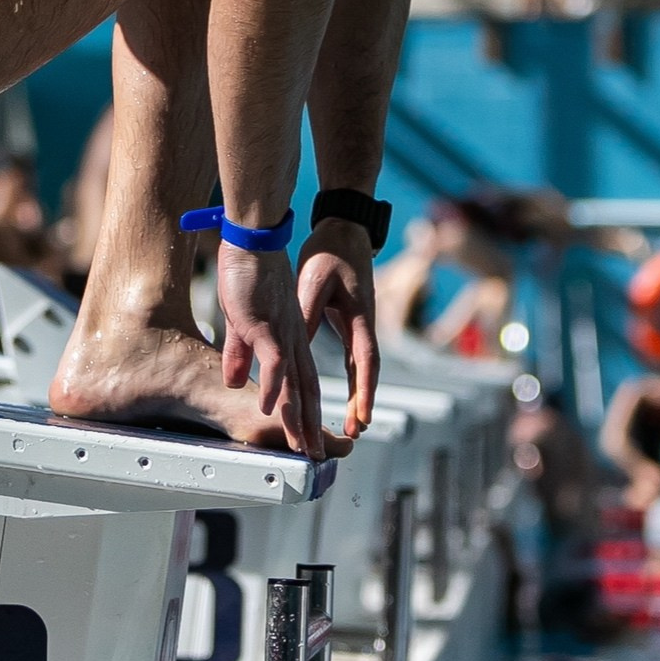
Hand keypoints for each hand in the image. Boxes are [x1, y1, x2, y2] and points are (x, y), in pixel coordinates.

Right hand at [217, 241, 324, 458]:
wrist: (252, 240)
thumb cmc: (247, 274)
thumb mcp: (242, 322)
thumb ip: (240, 352)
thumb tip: (233, 379)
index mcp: (288, 339)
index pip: (301, 383)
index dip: (306, 413)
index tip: (307, 439)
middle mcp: (292, 340)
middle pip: (305, 390)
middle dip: (309, 426)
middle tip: (315, 456)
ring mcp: (281, 333)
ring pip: (294, 382)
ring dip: (298, 416)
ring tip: (302, 446)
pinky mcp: (265, 324)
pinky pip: (273, 360)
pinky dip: (272, 385)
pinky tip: (271, 407)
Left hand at [297, 219, 378, 437]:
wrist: (343, 227)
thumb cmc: (330, 250)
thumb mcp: (314, 281)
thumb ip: (306, 314)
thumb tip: (293, 348)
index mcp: (360, 316)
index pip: (366, 361)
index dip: (364, 391)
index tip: (362, 417)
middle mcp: (364, 324)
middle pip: (366, 371)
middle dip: (362, 402)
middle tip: (355, 433)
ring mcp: (359, 323)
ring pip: (360, 366)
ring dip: (356, 394)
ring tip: (351, 424)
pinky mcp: (350, 320)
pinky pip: (352, 355)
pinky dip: (351, 378)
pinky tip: (344, 393)